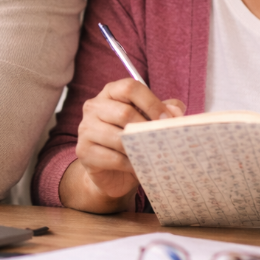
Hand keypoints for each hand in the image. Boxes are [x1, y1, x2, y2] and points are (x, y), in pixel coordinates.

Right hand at [62, 78, 184, 212]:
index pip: (130, 87)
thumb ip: (163, 112)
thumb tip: (176, 111)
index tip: (168, 119)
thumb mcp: (149, 122)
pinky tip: (139, 167)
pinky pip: (113, 158)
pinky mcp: (83, 151)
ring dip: (139, 149)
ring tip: (153, 156)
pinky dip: (131, 165)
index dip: (152, 102)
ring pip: (118, 137)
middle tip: (163, 141)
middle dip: (147, 129)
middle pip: (124, 112)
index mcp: (110, 92)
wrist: (111, 172)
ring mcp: (85, 129)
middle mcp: (94, 106)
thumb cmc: (132, 141)